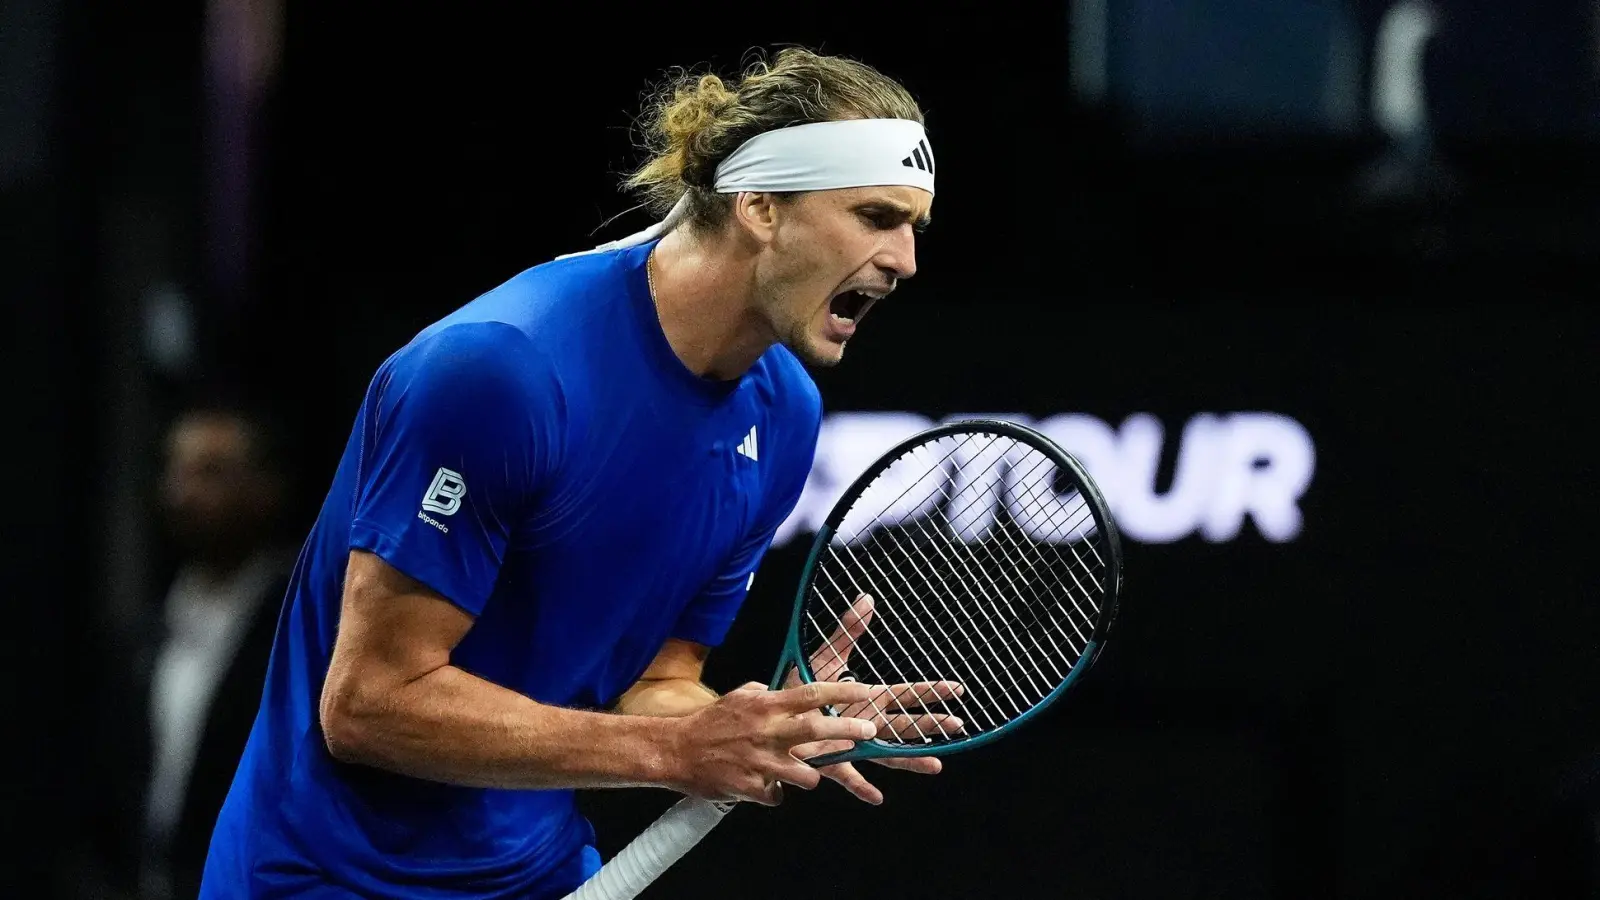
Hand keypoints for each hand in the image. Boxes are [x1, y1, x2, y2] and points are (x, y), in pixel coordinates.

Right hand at [668, 680, 877, 806]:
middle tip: (869, 732)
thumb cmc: (708, 723)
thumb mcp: (738, 697)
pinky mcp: (752, 788)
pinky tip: (759, 785)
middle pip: (818, 731)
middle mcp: (767, 732)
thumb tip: (777, 689)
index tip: (867, 691)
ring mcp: (761, 762)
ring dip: (808, 776)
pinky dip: (774, 793)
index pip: (812, 694)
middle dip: (849, 732)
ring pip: (807, 776)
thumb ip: (764, 693)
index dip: (843, 693)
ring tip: (796, 772)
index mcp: (765, 706)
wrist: (674, 751)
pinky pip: (778, 796)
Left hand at [786, 594, 964, 804]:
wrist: (772, 714)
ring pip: (887, 752)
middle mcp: (866, 723)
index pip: (906, 694)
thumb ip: (847, 630)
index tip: (956, 689)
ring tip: (935, 765)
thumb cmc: (802, 687)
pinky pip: (848, 775)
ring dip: (910, 758)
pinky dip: (861, 786)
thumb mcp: (826, 656)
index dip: (931, 691)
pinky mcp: (831, 759)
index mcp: (868, 699)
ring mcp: (852, 743)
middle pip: (905, 724)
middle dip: (931, 724)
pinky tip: (876, 797)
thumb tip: (867, 599)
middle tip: (958, 724)